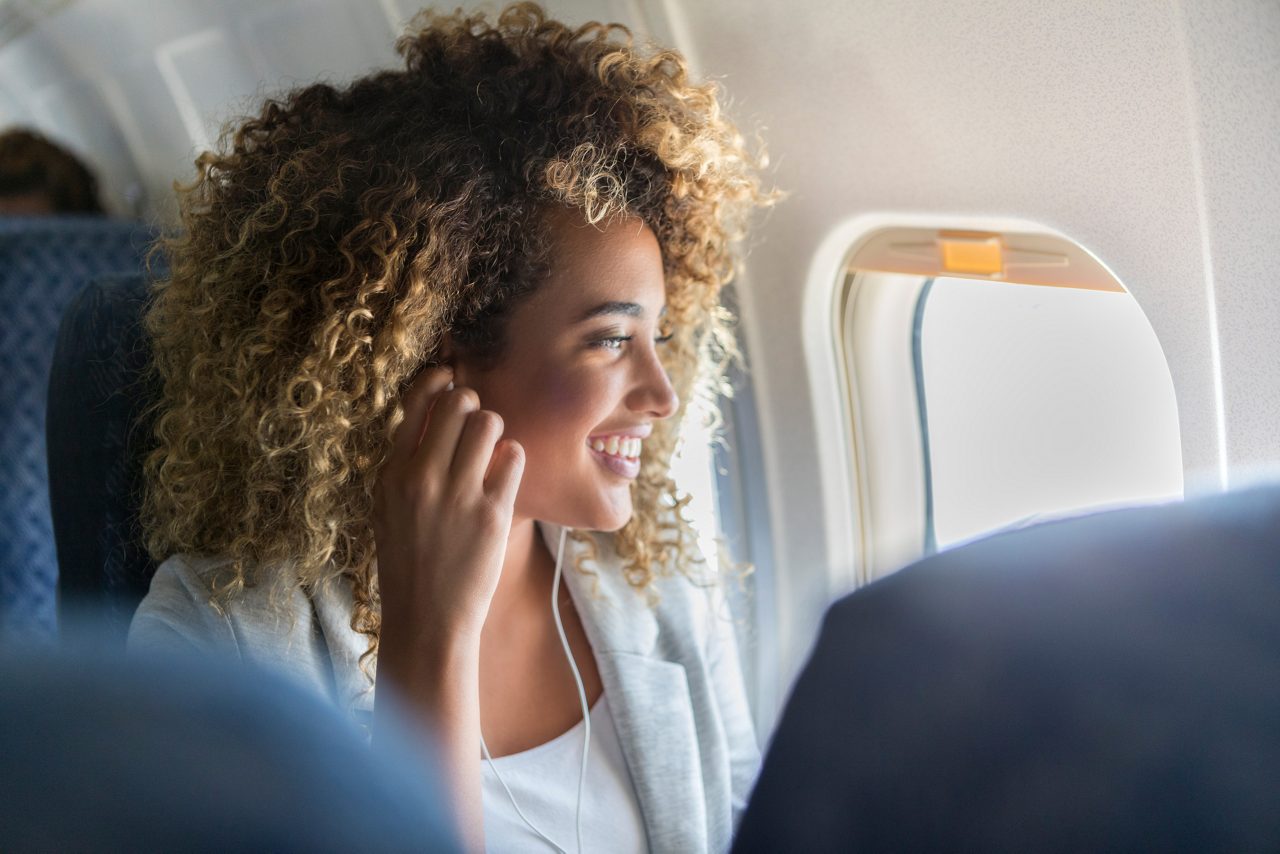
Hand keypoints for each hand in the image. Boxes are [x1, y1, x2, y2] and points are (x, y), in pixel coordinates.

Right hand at [372, 365, 524, 649]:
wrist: (427, 619)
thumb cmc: (410, 561)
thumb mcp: (388, 507)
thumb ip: (406, 463)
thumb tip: (432, 409)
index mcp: (392, 473)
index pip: (416, 402)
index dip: (438, 381)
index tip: (450, 378)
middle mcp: (422, 478)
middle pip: (458, 403)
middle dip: (472, 405)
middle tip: (475, 424)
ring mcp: (458, 494)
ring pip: (489, 423)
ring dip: (495, 430)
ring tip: (490, 451)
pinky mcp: (492, 514)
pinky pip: (513, 457)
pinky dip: (512, 459)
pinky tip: (503, 475)